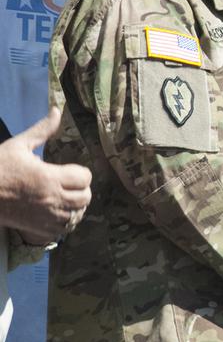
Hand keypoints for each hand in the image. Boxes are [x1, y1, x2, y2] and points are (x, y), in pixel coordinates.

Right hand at [0, 109, 91, 243]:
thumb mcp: (18, 145)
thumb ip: (42, 130)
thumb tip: (57, 110)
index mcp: (48, 176)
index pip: (84, 178)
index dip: (81, 174)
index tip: (70, 171)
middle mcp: (50, 198)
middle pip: (85, 198)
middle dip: (81, 190)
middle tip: (69, 185)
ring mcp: (44, 216)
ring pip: (75, 215)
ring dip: (74, 207)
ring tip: (63, 198)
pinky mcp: (35, 229)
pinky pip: (61, 230)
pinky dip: (63, 223)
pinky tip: (54, 212)